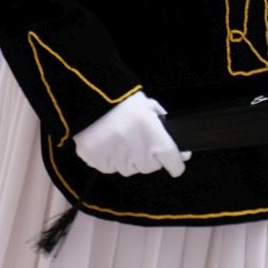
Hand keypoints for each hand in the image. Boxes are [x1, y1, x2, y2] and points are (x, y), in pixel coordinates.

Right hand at [72, 92, 186, 177]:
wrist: (91, 98)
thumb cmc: (123, 101)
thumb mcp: (149, 107)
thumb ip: (161, 123)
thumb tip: (171, 135)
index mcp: (155, 139)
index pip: (174, 164)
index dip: (177, 163)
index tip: (176, 162)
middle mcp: (139, 154)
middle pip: (150, 167)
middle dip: (149, 156)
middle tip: (140, 139)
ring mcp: (118, 161)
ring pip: (130, 169)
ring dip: (130, 158)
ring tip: (121, 138)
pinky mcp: (99, 163)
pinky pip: (111, 167)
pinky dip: (111, 158)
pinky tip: (108, 142)